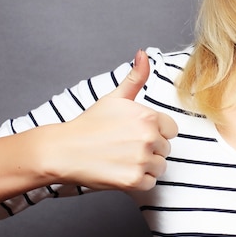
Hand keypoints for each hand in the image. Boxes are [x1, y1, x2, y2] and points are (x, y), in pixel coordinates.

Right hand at [55, 50, 177, 190]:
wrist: (64, 151)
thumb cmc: (90, 124)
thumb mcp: (115, 97)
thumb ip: (136, 77)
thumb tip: (144, 53)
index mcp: (149, 117)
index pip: (172, 129)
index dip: (156, 132)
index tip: (136, 133)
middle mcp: (148, 138)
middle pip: (165, 148)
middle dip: (150, 149)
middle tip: (125, 146)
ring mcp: (141, 160)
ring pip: (160, 166)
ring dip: (145, 166)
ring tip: (123, 158)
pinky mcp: (134, 181)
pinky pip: (150, 183)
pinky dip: (138, 181)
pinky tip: (121, 171)